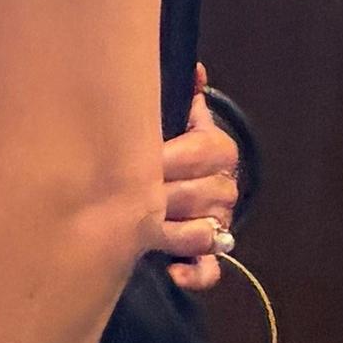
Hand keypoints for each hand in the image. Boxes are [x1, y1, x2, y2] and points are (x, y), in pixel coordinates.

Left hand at [156, 65, 241, 295]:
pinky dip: (193, 273)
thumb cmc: (169, 144)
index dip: (165, 156)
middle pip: (196, 192)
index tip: (133, 157)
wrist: (183, 180)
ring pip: (202, 229)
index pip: (202, 150)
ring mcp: (219, 223)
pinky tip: (171, 272)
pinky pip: (210, 270)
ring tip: (137, 226)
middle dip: (156, 195)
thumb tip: (192, 69)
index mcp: (217, 149)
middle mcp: (224, 187)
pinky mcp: (210, 255)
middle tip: (119, 194)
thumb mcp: (175, 117)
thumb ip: (181, 97)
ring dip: (169, 230)